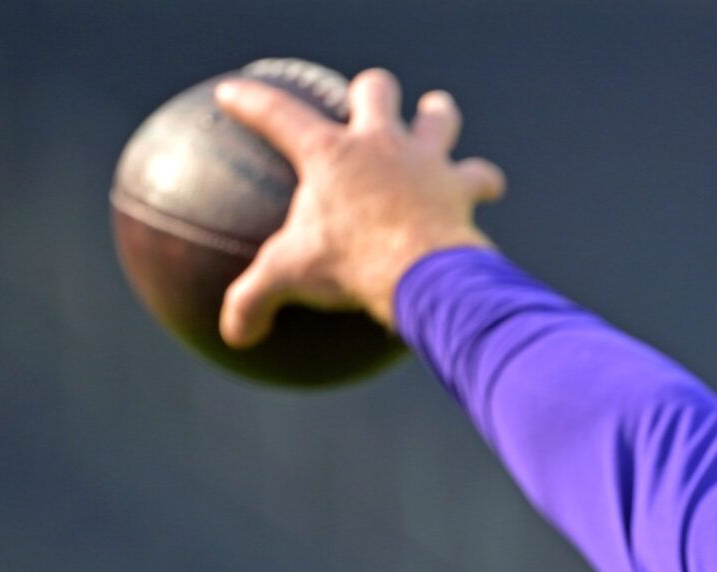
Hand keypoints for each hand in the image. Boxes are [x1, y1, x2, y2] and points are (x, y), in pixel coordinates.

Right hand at [214, 67, 506, 345]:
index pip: (277, 113)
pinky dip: (482, 183)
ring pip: (439, 117)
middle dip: (371, 91)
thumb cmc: (353, 268)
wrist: (425, 273)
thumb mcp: (291, 280)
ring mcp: (426, 160)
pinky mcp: (462, 187)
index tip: (231, 92)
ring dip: (437, 117)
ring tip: (436, 117)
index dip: (251, 101)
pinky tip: (485, 190)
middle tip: (366, 101)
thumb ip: (254, 299)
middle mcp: (380, 142)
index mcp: (329, 154)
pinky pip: (482, 177)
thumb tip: (234, 335)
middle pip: (375, 90)